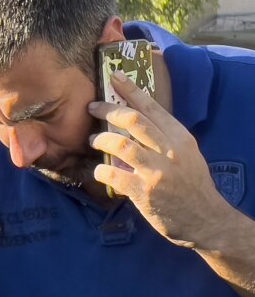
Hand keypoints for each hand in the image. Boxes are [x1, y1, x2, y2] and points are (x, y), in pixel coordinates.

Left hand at [88, 71, 230, 248]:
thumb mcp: (186, 156)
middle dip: (108, 110)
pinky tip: (99, 171)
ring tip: (93, 140)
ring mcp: (157, 171)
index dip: (131, 90)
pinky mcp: (144, 192)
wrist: (205, 219)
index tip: (115, 77)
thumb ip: (163, 141)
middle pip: (133, 120)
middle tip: (92, 108)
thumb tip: (133, 128)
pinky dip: (101, 170)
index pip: (153, 107)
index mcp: (180, 138)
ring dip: (101, 140)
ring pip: (120, 144)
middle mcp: (170, 151)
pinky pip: (113, 174)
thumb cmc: (191, 186)